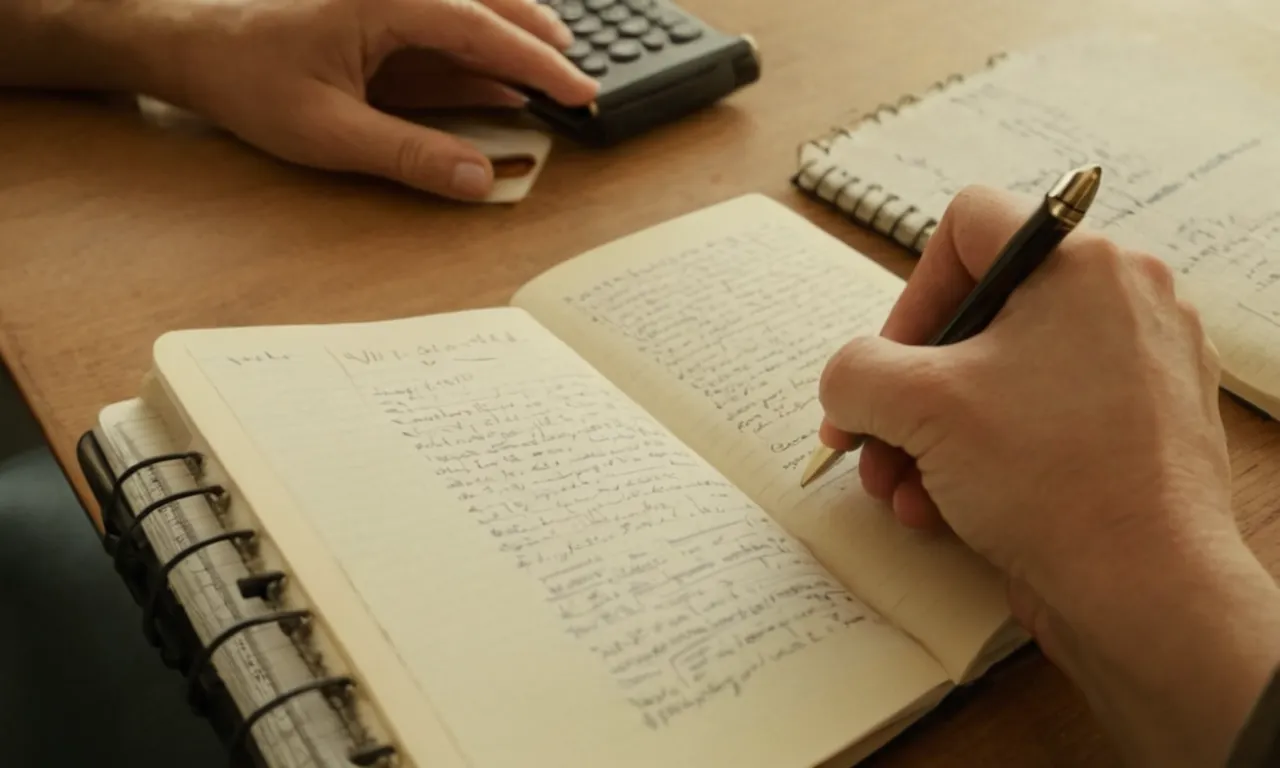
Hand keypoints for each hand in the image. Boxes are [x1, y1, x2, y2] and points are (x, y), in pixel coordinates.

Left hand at [139, 0, 596, 198]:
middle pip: (486, 5)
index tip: (579, 91)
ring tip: (554, 62)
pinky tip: (500, 74)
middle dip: (537, 38)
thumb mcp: (330, 131)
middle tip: (580, 74)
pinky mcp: (376, 24)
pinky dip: (476, 52)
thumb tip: (478, 179)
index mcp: (385, 0)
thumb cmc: (248, 79)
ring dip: (512, 37)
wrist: (192, 48)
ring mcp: (386, 6)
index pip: (482, 27)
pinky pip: (440, 34)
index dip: (537, 62)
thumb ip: (409, 155)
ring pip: (468, 13)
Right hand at [816, 185, 1279, 765]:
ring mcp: (1136, 371)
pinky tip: (943, 512)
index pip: (968, 227)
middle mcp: (1121, 305)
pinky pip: (1036, 423)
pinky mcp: (1134, 433)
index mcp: (1084, 266)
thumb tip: (850, 384)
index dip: (911, 292)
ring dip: (928, 437)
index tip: (890, 363)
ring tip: (901, 491)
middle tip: (871, 440)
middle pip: (976, 319)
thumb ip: (854, 371)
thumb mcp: (916, 405)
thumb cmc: (1049, 476)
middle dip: (906, 392)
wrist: (1147, 593)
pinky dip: (980, 459)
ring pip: (999, 380)